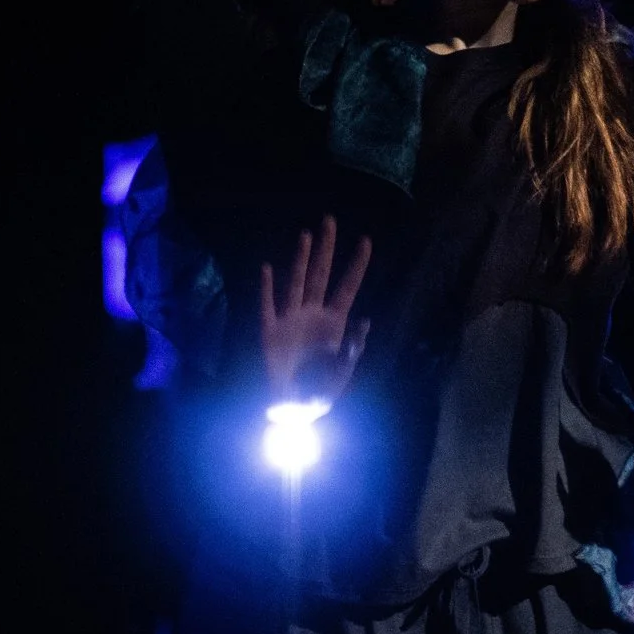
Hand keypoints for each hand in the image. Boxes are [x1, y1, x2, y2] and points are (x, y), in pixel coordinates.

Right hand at [259, 216, 372, 403]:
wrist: (290, 413)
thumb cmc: (318, 394)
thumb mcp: (341, 374)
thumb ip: (352, 349)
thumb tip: (364, 321)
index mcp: (334, 324)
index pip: (348, 288)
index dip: (357, 266)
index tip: (366, 240)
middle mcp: (312, 315)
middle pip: (321, 275)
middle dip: (326, 249)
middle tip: (330, 220)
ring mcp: (290, 321)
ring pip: (296, 283)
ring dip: (300, 260)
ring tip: (306, 236)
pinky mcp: (269, 333)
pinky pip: (267, 306)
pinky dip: (267, 288)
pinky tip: (267, 268)